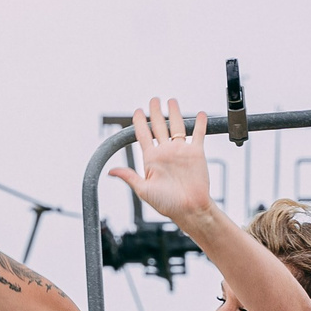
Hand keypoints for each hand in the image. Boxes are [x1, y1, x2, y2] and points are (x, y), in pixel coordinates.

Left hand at [106, 98, 213, 225]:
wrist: (190, 210)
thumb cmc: (167, 204)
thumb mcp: (144, 190)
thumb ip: (130, 177)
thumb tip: (111, 171)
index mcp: (152, 159)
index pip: (143, 135)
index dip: (140, 122)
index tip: (137, 111)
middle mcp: (166, 152)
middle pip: (159, 126)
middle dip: (156, 112)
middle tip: (154, 100)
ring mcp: (181, 151)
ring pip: (177, 127)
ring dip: (175, 113)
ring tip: (171, 101)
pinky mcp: (197, 153)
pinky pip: (198, 135)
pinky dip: (199, 124)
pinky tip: (200, 114)